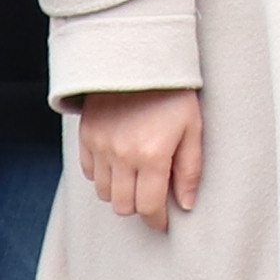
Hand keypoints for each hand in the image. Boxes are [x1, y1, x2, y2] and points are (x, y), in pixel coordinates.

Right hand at [75, 88, 208, 229]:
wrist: (140, 57)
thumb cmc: (173, 93)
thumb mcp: (193, 128)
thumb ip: (190, 169)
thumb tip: (186, 204)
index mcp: (152, 155)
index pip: (148, 206)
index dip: (156, 220)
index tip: (162, 222)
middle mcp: (121, 154)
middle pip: (122, 205)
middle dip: (139, 207)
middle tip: (151, 198)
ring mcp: (99, 145)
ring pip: (103, 192)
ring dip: (119, 192)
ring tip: (135, 179)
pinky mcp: (86, 136)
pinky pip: (88, 172)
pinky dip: (101, 176)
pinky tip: (117, 165)